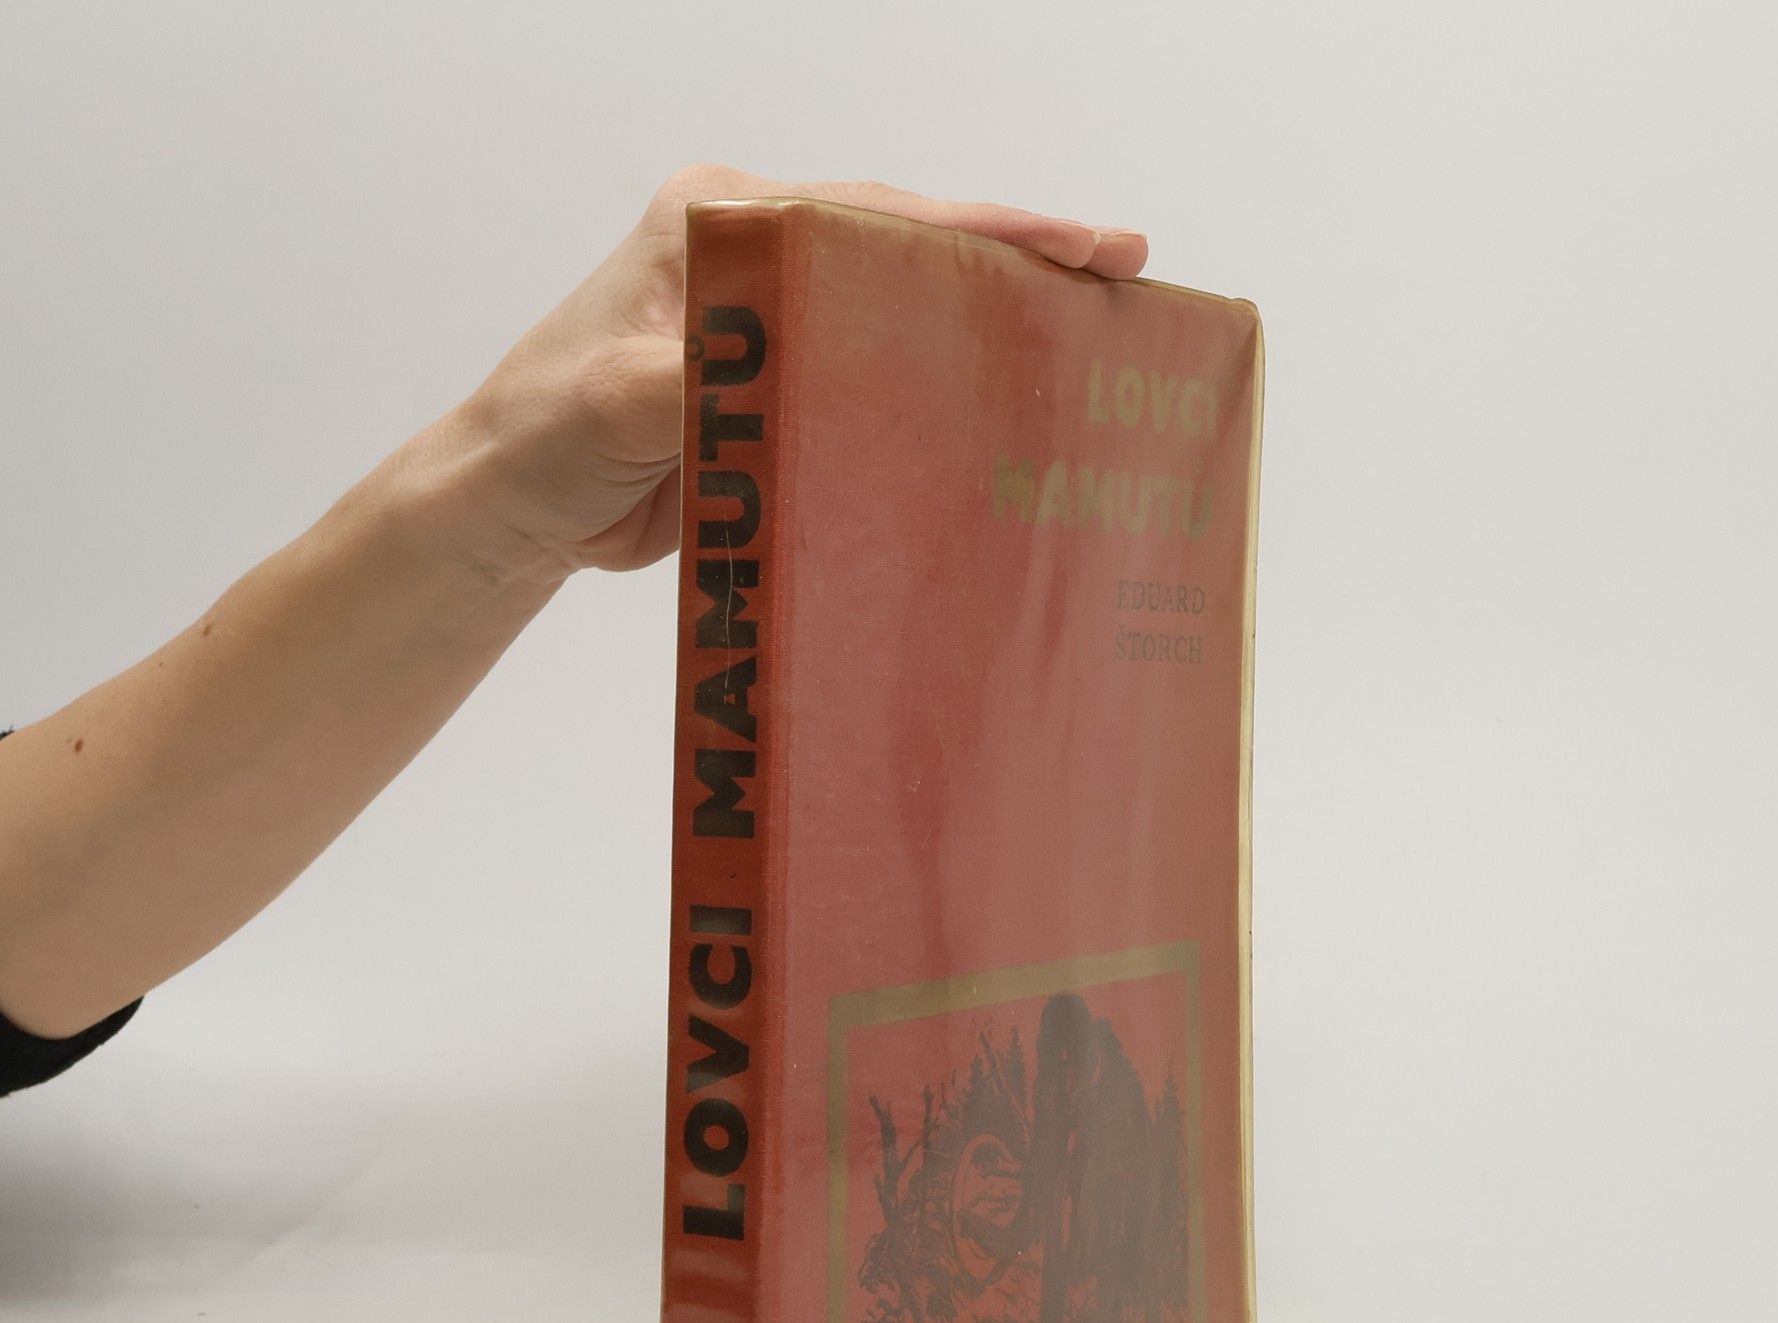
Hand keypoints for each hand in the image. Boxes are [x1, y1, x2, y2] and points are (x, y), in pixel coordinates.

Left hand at [420, 165, 1149, 581]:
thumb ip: (691, 381)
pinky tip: (1001, 412)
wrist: (510, 509)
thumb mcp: (607, 405)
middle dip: (1016, 261)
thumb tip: (777, 373)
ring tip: (1093, 341)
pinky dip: (940, 390)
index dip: (984, 230)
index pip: (873, 216)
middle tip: (1124, 277)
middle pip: (907, 247)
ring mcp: (771, 321)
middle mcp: (754, 257)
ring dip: (989, 324)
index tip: (1082, 245)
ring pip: (902, 308)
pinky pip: (877, 379)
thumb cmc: (538, 441)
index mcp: (718, 226)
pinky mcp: (779, 388)